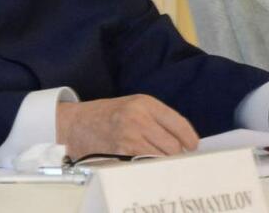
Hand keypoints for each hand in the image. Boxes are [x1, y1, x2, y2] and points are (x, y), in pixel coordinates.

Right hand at [56, 94, 198, 159]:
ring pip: (163, 158)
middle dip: (176, 155)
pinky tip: (144, 162)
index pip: (179, 124)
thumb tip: (184, 141)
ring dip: (163, 162)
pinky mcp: (121, 153)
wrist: (76, 124)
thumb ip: (157, 118)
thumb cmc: (107, 115)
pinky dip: (149, 166)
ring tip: (157, 159)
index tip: (192, 147)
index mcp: (144, 103)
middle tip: (173, 157)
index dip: (190, 140)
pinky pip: (147, 164)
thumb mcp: (133, 106)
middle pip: (174, 146)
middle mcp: (138, 118)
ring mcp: (130, 136)